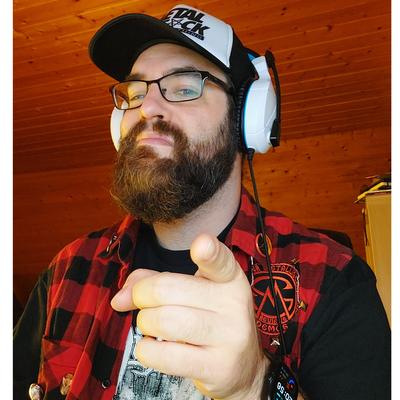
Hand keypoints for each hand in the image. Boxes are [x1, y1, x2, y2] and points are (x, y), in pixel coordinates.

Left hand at [111, 234, 267, 399]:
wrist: (243, 368)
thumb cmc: (209, 320)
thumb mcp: (192, 292)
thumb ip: (155, 281)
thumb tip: (120, 298)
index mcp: (229, 279)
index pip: (220, 261)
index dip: (209, 251)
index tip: (201, 244)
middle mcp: (234, 304)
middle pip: (168, 290)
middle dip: (141, 295)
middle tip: (141, 303)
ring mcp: (230, 337)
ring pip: (165, 321)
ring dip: (145, 323)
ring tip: (151, 326)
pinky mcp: (219, 367)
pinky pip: (166, 355)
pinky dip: (147, 350)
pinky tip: (152, 347)